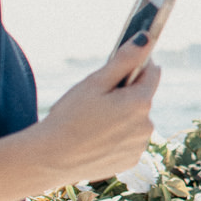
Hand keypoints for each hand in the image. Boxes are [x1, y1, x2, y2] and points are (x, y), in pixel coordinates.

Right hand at [29, 34, 161, 187]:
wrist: (48, 159)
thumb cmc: (68, 117)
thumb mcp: (94, 82)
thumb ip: (124, 60)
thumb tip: (146, 39)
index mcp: (140, 103)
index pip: (152, 73)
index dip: (137, 67)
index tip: (120, 70)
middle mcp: (147, 125)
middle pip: (142, 99)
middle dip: (126, 95)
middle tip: (97, 102)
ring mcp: (139, 146)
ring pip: (136, 121)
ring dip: (123, 118)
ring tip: (94, 123)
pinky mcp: (130, 161)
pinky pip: (129, 141)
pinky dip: (117, 138)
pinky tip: (96, 140)